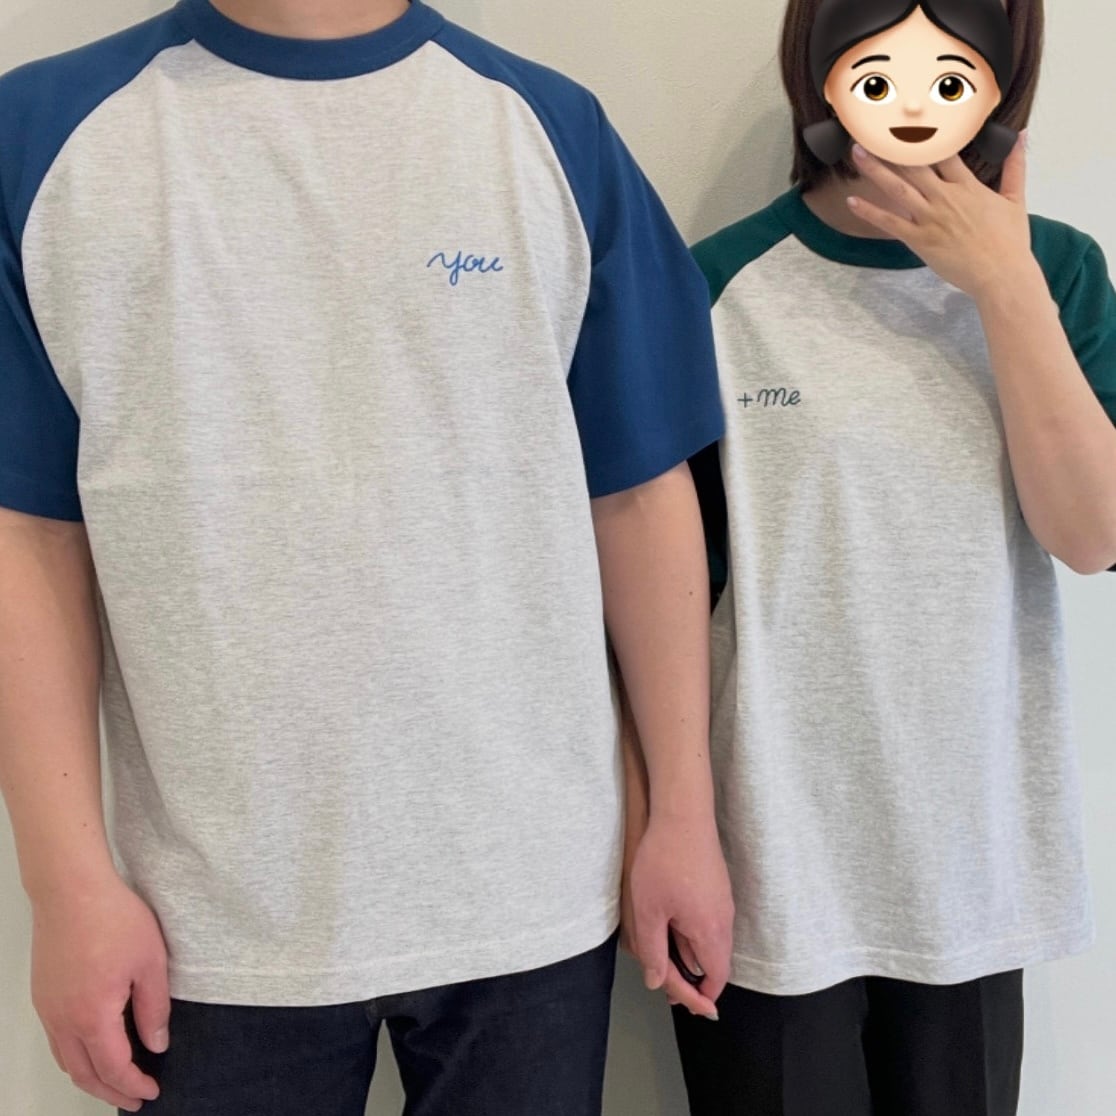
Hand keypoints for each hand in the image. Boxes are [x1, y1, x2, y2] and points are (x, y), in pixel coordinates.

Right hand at [31, 873, 169, 1111]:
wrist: (72, 890)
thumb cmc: (115, 919)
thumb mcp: (150, 962)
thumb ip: (154, 1008)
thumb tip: (157, 1045)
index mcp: (93, 1016)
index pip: (113, 1068)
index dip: (133, 1085)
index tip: (152, 1092)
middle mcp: (63, 1020)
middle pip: (84, 1074)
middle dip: (111, 1091)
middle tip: (135, 1099)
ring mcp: (47, 1009)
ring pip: (66, 1061)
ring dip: (90, 1078)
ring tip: (116, 1082)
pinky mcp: (42, 995)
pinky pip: (57, 1041)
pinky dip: (75, 1057)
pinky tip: (94, 1050)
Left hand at [626, 811, 733, 1018]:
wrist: (683, 812)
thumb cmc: (663, 861)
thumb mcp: (649, 911)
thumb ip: (654, 951)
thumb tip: (658, 983)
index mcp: (711, 931)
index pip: (716, 977)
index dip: (701, 997)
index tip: (684, 1006)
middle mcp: (724, 918)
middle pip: (715, 960)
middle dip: (693, 975)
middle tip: (667, 981)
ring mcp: (723, 899)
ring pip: (710, 938)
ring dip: (690, 951)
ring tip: (662, 952)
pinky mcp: (717, 883)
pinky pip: (708, 918)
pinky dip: (691, 929)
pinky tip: (670, 920)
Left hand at [847, 135, 1033, 300]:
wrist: (1001, 274)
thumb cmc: (1010, 241)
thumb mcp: (1015, 199)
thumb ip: (1015, 165)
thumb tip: (1021, 135)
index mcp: (968, 186)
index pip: (943, 152)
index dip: (925, 135)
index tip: (909, 122)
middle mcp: (946, 197)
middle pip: (914, 165)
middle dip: (892, 147)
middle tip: (871, 131)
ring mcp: (930, 218)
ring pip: (897, 188)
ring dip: (875, 170)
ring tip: (857, 154)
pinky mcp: (919, 240)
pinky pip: (889, 223)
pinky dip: (869, 212)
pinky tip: (852, 201)